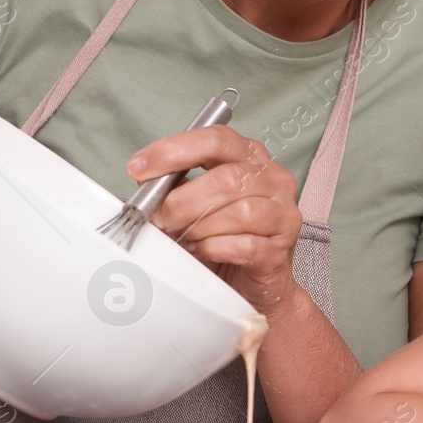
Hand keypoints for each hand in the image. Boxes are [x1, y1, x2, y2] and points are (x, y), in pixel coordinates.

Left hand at [125, 126, 302, 316]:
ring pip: (239, 212)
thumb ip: (174, 189)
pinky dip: (214, 249)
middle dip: (182, 201)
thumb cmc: (223, 238)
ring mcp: (282, 214)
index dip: (174, 150)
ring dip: (199, 227)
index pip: (215, 139)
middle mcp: (272, 180)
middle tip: (159, 218)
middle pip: (227, 178)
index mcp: (249, 157)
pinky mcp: (280, 249)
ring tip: (183, 238)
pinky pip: (245, 245)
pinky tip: (201, 251)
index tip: (140, 168)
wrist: (249, 283)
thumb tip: (141, 186)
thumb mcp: (196, 204)